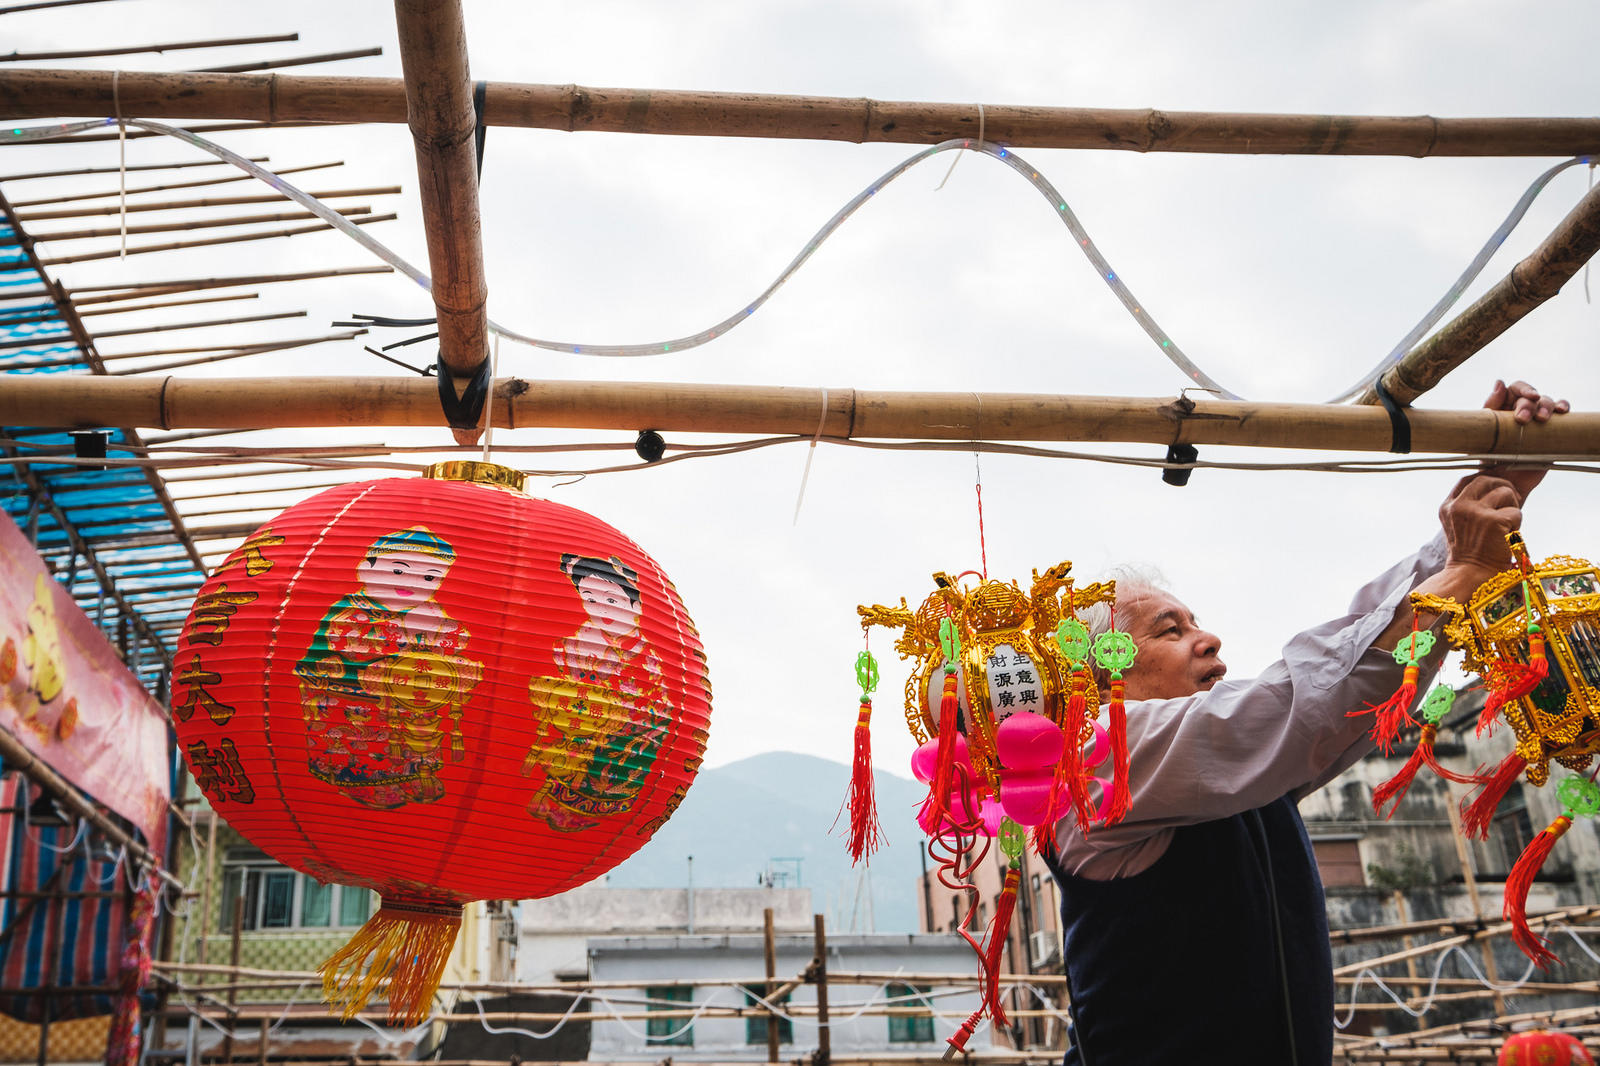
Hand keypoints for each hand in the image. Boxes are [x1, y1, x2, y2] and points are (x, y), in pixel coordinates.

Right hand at [1437, 473, 1522, 578]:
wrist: (1471, 577)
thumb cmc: (1471, 554)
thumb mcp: (1459, 526)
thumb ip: (1469, 505)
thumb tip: (1494, 486)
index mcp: (1447, 507)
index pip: (1468, 479)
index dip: (1486, 481)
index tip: (1496, 488)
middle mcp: (1458, 507)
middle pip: (1486, 479)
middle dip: (1503, 487)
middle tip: (1512, 501)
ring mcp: (1475, 512)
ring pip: (1506, 493)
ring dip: (1512, 508)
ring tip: (1506, 527)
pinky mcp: (1494, 521)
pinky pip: (1517, 512)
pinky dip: (1517, 526)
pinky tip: (1508, 538)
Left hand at [1481, 379, 1569, 499]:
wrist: (1502, 480)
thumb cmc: (1487, 456)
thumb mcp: (1483, 431)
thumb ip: (1491, 406)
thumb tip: (1499, 383)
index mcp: (1504, 406)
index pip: (1516, 389)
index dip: (1523, 389)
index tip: (1528, 396)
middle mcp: (1523, 409)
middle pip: (1533, 396)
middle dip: (1530, 404)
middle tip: (1523, 419)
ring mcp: (1538, 420)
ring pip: (1548, 402)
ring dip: (1547, 406)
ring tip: (1541, 419)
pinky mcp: (1552, 431)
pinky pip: (1562, 415)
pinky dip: (1563, 408)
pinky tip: (1562, 411)